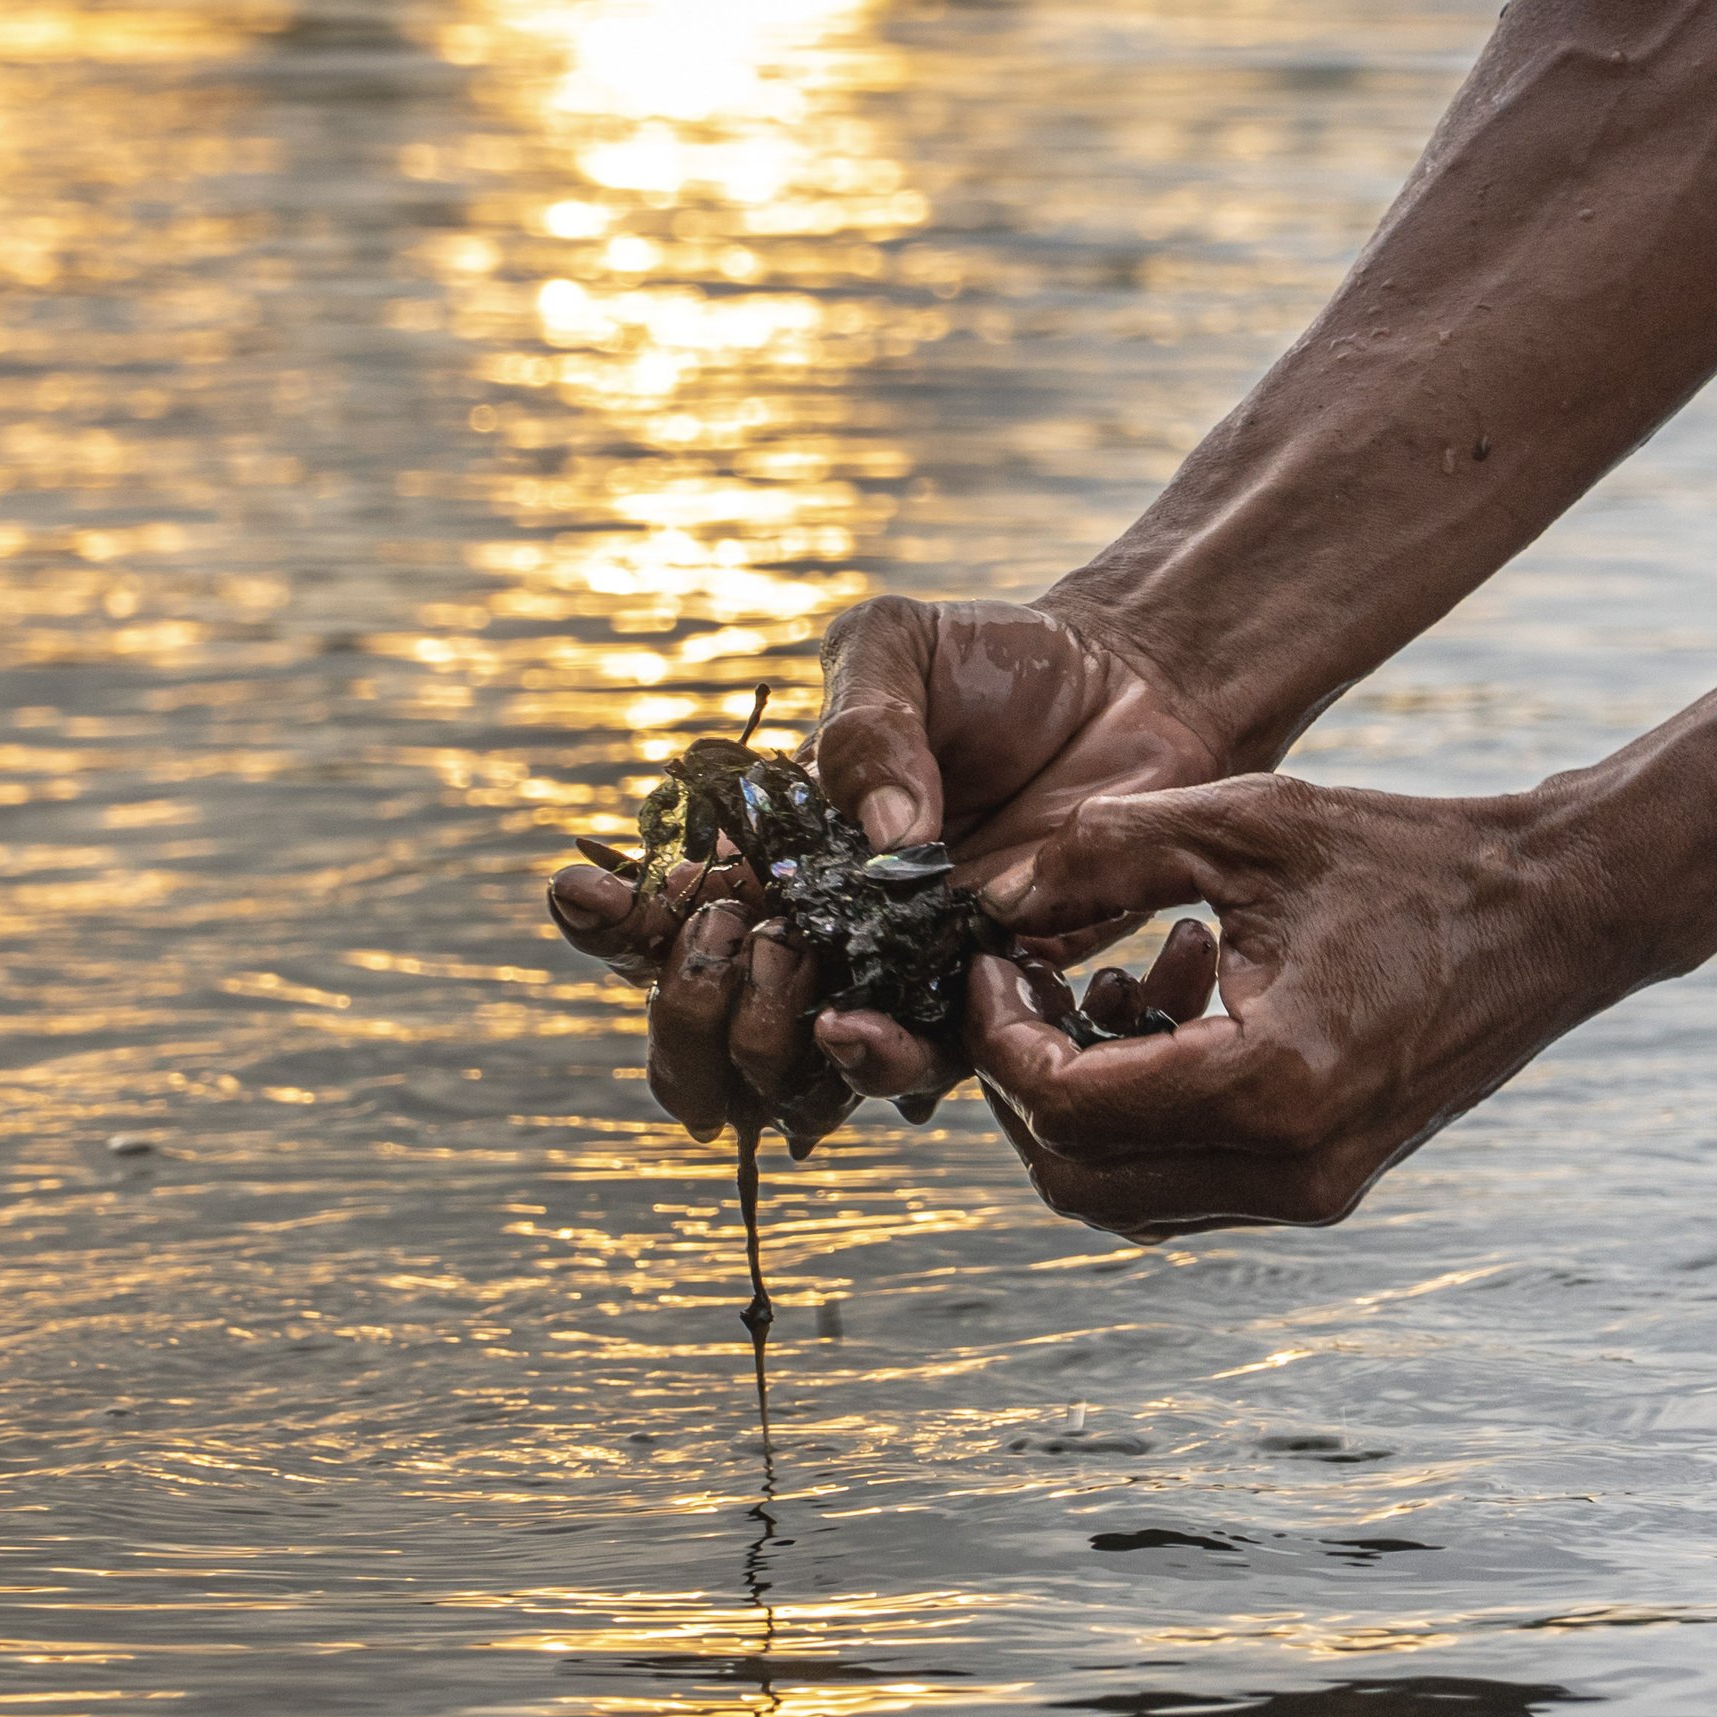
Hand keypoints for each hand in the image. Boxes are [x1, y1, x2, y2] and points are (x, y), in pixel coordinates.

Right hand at [545, 594, 1229, 1138]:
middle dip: (691, 1004)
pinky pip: (926, 1062)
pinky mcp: (990, 997)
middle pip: (711, 1022)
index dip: (612, 921)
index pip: (665, 911)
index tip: (586, 895)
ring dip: (776, 1044)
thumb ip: (859, 726)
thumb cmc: (995, 662)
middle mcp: (822, 927)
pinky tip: (867, 1026)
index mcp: (771, 848)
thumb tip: (877, 838)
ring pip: (803, 1068)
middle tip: (734, 937)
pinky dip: (885, 1059)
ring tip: (799, 985)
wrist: (1129, 683)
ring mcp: (901, 972)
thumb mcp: (896, 647)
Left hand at [963, 773, 1638, 1237]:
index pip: (1070, 1104)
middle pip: (1079, 1178)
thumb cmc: (1413, 857)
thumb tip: (993, 890)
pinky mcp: (1325, 1183)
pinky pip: (1187, 1178)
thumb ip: (1109, 847)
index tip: (984, 958)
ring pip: (1127, 1193)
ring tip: (1115, 977)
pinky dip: (1147, 1109)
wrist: (1554, 914)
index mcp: (1273, 1085)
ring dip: (1087, 1096)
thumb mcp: (1250, 821)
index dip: (999, 1032)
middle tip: (1017, 982)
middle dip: (1025, 1080)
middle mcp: (1293, 1169)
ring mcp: (1314, 1191)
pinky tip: (1171, 1000)